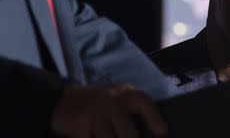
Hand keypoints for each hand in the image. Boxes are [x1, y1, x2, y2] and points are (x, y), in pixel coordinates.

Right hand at [50, 83, 167, 137]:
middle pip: (127, 131)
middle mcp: (111, 102)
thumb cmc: (103, 106)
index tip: (162, 133)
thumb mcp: (119, 101)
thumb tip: (157, 135)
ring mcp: (95, 113)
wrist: (67, 100)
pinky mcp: (80, 124)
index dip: (154, 117)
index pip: (143, 102)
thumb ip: (133, 113)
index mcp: (126, 95)